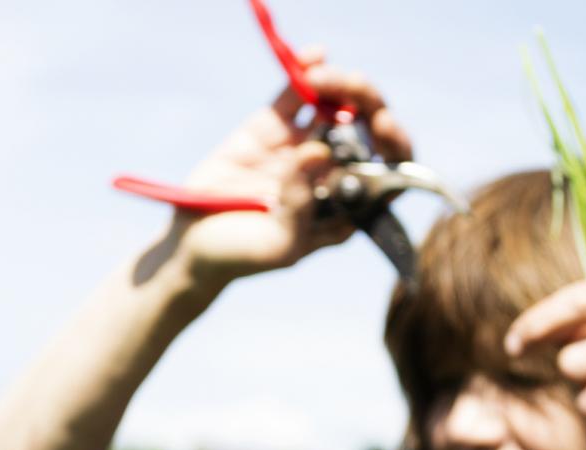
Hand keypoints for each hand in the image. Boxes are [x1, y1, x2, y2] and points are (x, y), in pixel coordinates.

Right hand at [169, 53, 412, 287]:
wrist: (192, 244)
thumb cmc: (242, 257)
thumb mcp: (276, 245)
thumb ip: (300, 205)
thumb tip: (319, 151)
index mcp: (345, 207)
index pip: (386, 173)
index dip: (394, 148)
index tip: (383, 128)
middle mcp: (332, 174)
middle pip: (365, 132)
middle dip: (368, 106)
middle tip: (355, 93)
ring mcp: (303, 146)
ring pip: (335, 107)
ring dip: (340, 86)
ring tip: (324, 77)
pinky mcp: (273, 128)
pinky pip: (296, 98)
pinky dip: (307, 74)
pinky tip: (314, 56)